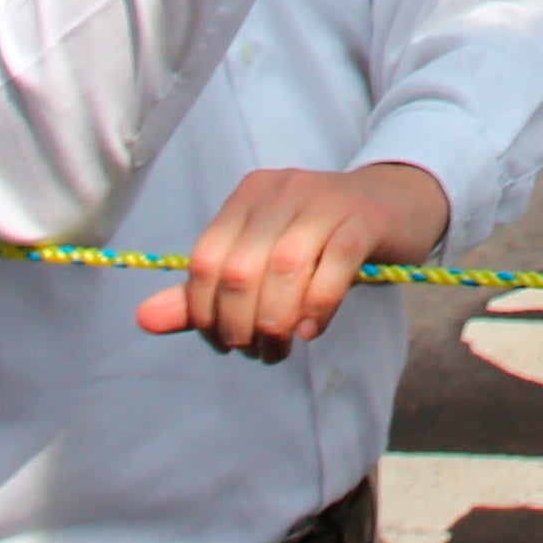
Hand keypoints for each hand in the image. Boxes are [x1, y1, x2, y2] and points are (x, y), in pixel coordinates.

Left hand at [133, 159, 449, 358]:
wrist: (398, 204)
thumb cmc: (322, 240)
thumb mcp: (263, 259)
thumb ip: (208, 291)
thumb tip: (144, 320)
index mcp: (247, 196)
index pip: (205, 259)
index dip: (205, 312)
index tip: (224, 343)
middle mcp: (281, 190)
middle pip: (240, 270)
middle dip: (240, 325)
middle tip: (257, 352)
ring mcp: (325, 201)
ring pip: (282, 269)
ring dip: (276, 322)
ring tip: (281, 347)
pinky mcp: (363, 220)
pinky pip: (333, 266)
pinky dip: (317, 307)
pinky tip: (312, 330)